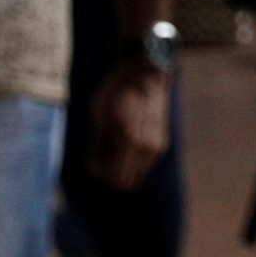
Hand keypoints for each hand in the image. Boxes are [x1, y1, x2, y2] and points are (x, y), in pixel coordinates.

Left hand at [92, 64, 171, 189]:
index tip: (93, 162)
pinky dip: (132, 159)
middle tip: (101, 157)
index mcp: (129, 142)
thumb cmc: (118, 93)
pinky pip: (143, 163)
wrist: (145, 74)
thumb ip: (98, 147)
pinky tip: (125, 140)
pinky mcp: (162, 143)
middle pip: (127, 182)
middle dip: (112, 174)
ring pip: (136, 173)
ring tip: (112, 144)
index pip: (116, 179)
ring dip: (123, 166)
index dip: (101, 175)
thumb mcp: (100, 118)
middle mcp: (147, 148)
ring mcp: (157, 146)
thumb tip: (94, 170)